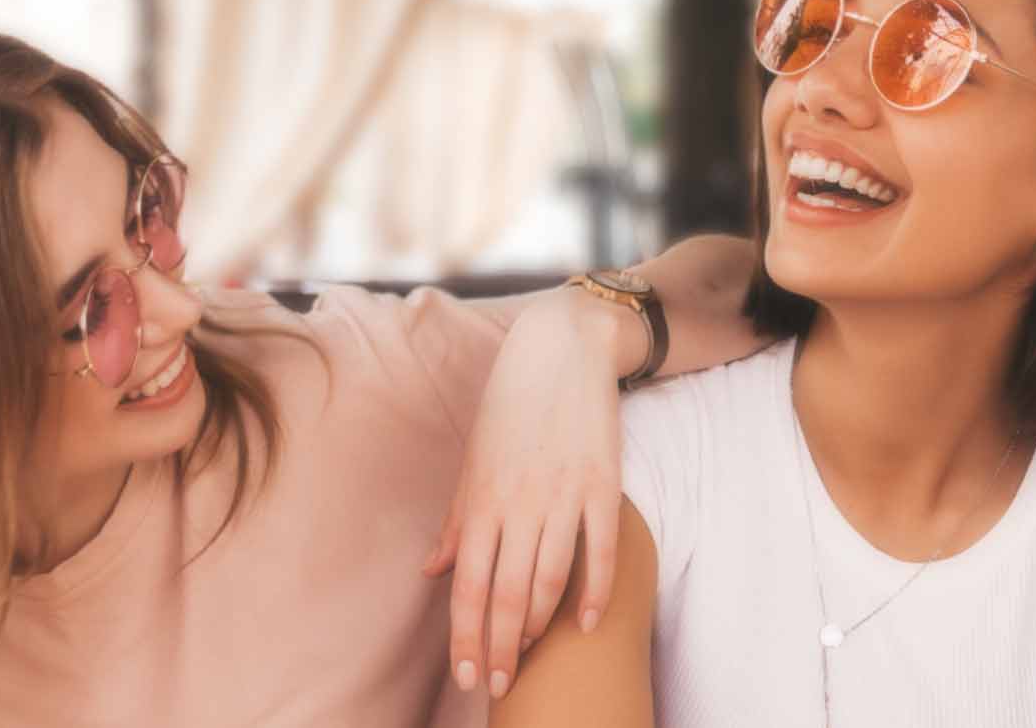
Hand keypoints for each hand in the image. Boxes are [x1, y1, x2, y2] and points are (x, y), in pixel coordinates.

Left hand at [423, 295, 624, 699]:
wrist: (562, 350)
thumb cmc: (510, 408)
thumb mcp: (474, 462)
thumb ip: (457, 521)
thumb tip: (432, 571)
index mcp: (481, 500)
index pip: (468, 585)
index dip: (466, 635)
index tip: (467, 673)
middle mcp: (518, 503)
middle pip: (505, 593)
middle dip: (499, 647)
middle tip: (497, 684)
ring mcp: (563, 495)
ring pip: (548, 578)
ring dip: (538, 626)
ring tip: (531, 654)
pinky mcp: (602, 484)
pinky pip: (599, 551)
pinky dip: (594, 591)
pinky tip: (587, 623)